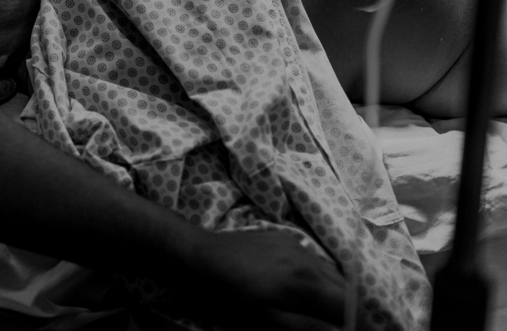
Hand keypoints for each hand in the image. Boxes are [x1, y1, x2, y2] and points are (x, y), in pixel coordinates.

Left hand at [184, 229, 346, 330]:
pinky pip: (313, 260)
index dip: (359, 322)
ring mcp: (296, 245)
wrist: (200, 256)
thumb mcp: (267, 320)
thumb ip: (308, 328)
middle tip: (346, 324)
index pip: (349, 305)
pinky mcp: (284, 238)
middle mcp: (308, 258)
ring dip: (336, 293)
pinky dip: (319, 277)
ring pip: (331, 272)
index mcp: (306, 281)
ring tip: (329, 311)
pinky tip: (307, 289)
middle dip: (351, 309)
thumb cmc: (231, 294)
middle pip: (346, 287)